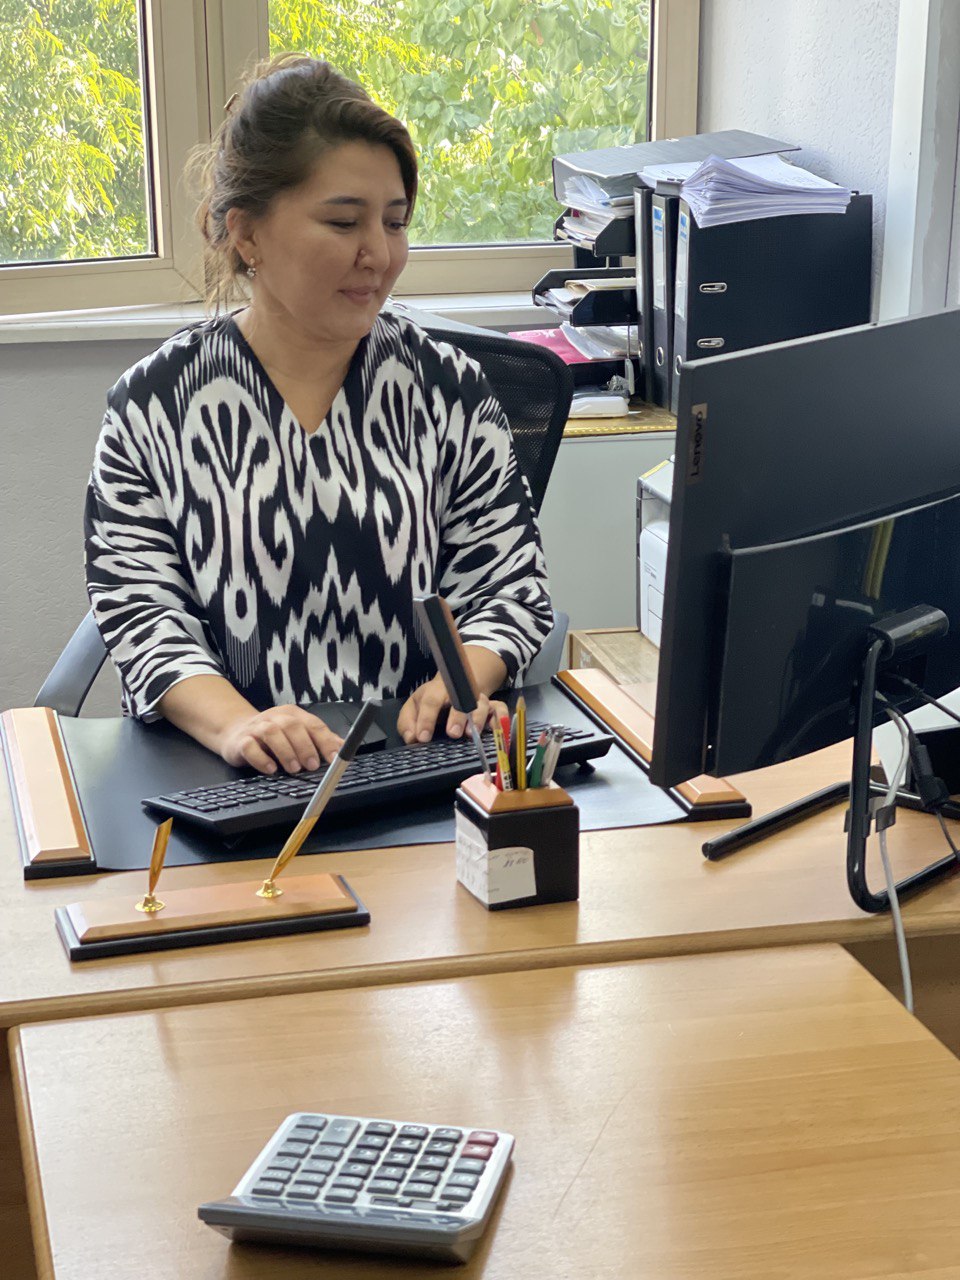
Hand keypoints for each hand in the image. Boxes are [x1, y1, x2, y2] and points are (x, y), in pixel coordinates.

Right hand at [218, 705, 342, 774]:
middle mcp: (275, 718)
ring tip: (294, 769)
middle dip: (305, 746)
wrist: (236, 731)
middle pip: (293, 726)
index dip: (325, 741)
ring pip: (272, 733)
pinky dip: (261, 759)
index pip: (313, 725)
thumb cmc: (272, 736)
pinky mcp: (241, 741)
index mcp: (293, 715)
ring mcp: (257, 728)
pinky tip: (271, 769)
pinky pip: (249, 747)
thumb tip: (343, 747)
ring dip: (285, 752)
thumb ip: (319, 740)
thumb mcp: (297, 734)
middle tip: (313, 765)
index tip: (335, 758)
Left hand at [397, 673, 507, 744]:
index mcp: (436, 692)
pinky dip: (500, 719)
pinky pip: (500, 710)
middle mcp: (459, 694)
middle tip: (453, 733)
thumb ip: (407, 722)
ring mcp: (477, 699)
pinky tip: (495, 730)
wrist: (456, 686)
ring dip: (477, 718)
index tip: (423, 738)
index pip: (431, 702)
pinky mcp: (492, 707)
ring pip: (481, 704)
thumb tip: (412, 738)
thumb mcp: (414, 707)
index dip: (426, 719)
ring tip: (471, 734)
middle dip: (457, 716)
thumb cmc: (432, 701)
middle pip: (460, 700)